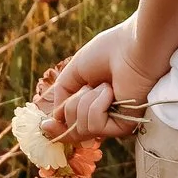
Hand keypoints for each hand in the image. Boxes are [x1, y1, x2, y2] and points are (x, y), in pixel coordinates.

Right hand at [36, 18, 154, 138]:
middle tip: (89, 86)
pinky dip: (96, 105)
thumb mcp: (75, 72)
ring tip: (104, 85)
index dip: (56, 130)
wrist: (134, 46)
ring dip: (84, 102)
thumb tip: (53, 120)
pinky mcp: (124, 127)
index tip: (44, 126)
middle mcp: (105, 115)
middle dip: (72, 106)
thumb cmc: (109, 51)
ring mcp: (115, 123)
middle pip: (72, 130)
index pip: (72, 127)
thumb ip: (62, 95)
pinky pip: (94, 126)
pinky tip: (110, 91)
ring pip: (80, 129)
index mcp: (94, 102)